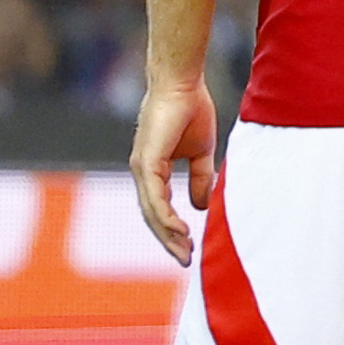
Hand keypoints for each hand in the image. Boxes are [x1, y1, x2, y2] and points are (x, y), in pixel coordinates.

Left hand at [132, 76, 217, 262]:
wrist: (182, 84)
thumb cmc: (191, 109)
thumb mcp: (201, 152)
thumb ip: (199, 178)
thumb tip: (199, 207)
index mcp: (153, 170)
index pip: (159, 208)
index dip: (172, 230)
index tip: (189, 248)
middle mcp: (142, 172)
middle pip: (152, 216)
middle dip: (169, 241)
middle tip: (185, 260)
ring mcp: (141, 167)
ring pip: (151, 211)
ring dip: (167, 234)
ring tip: (184, 251)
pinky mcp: (146, 161)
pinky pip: (154, 196)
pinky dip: (166, 215)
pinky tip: (179, 229)